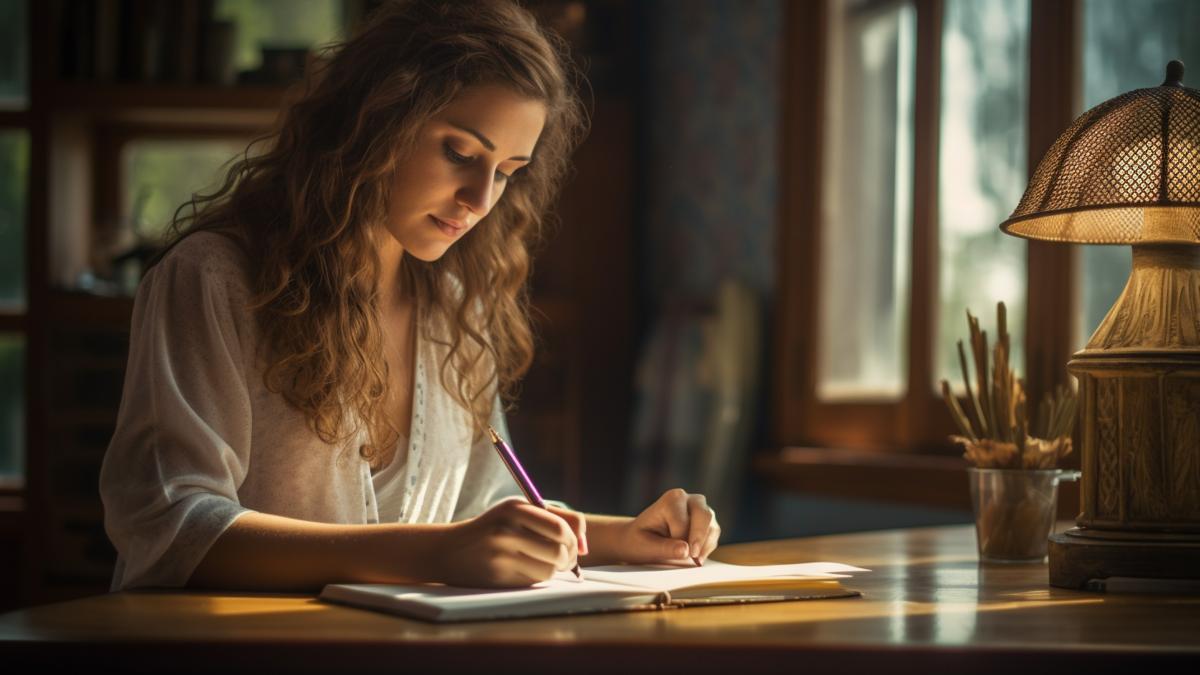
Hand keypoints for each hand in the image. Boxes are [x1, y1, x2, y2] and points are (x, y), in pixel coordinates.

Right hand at [433, 500, 584, 586]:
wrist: (449, 549)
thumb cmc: (494, 529)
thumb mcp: (518, 512)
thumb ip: (555, 519)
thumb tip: (585, 546)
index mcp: (514, 508)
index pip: (560, 526)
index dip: (574, 539)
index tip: (575, 544)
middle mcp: (506, 530)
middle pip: (559, 550)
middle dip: (569, 557)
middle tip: (566, 558)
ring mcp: (500, 555)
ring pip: (550, 569)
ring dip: (553, 569)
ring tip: (544, 562)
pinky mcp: (498, 577)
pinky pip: (534, 581)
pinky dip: (538, 577)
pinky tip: (526, 569)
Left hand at [615, 489, 719, 564]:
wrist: (640, 539)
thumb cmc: (640, 540)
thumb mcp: (645, 546)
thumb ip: (665, 548)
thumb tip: (686, 550)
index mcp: (672, 499)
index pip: (682, 523)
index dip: (677, 540)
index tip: (670, 552)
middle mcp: (689, 499)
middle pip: (704, 517)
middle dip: (699, 540)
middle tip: (694, 560)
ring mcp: (701, 509)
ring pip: (712, 527)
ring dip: (705, 547)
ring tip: (693, 562)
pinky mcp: (707, 522)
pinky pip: (714, 535)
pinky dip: (707, 548)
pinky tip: (696, 558)